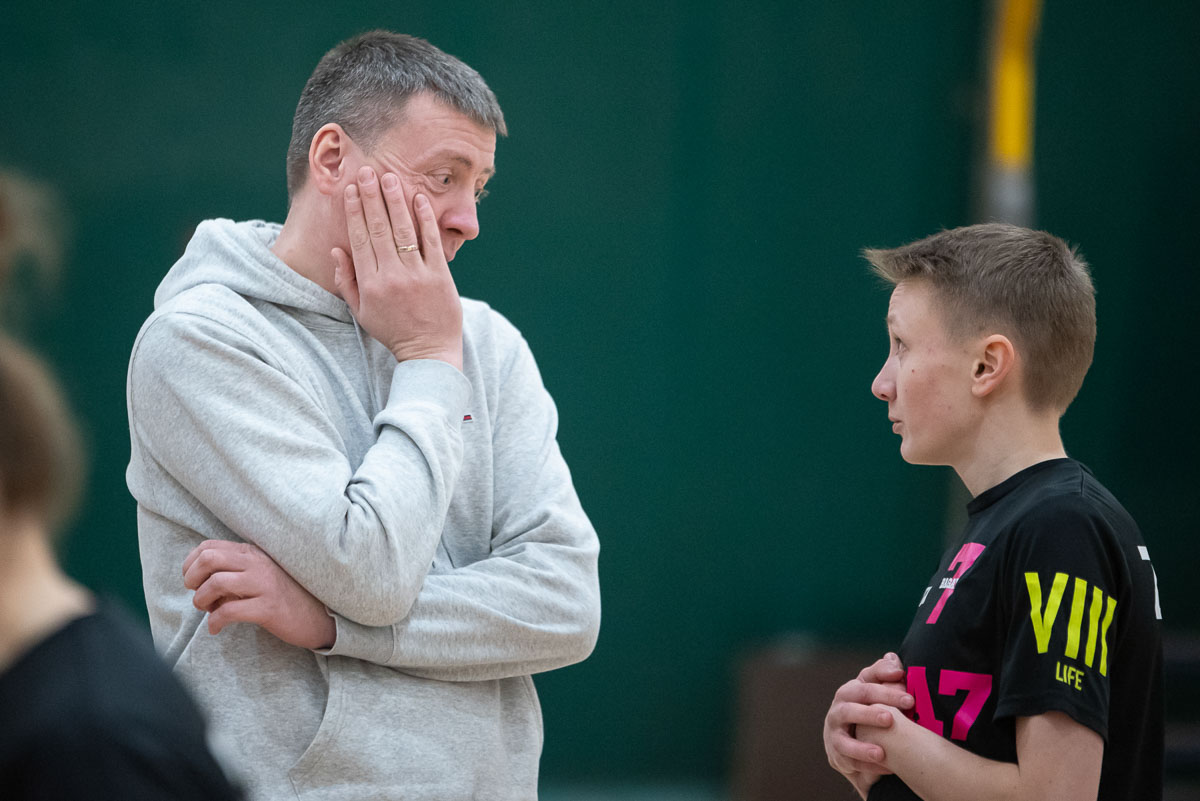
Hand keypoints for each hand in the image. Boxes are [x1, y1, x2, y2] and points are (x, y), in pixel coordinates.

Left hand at [182, 540, 335, 649]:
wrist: (319, 616)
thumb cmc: (285, 596)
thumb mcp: (261, 575)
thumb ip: (236, 571)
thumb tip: (201, 581)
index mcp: (253, 553)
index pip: (209, 546)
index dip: (190, 563)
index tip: (190, 580)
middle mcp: (258, 563)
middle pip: (208, 559)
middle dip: (191, 579)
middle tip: (195, 594)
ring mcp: (264, 584)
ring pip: (215, 583)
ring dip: (201, 600)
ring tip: (207, 611)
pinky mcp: (268, 607)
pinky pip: (229, 611)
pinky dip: (215, 622)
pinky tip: (216, 628)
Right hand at [332, 166, 463, 369]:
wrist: (428, 352)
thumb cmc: (392, 331)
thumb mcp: (361, 311)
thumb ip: (346, 281)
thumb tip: (336, 251)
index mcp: (370, 284)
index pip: (360, 239)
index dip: (354, 212)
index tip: (350, 190)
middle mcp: (392, 276)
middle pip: (379, 229)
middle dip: (371, 198)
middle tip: (367, 172)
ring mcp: (417, 275)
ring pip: (403, 231)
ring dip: (396, 201)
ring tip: (390, 178)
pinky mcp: (440, 276)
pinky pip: (431, 242)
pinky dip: (425, 219)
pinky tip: (419, 198)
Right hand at [823, 653, 913, 795]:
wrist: (848, 735)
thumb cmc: (868, 706)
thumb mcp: (875, 687)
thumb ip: (884, 673)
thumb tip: (893, 659)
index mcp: (850, 691)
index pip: (866, 686)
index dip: (887, 691)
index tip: (910, 698)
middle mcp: (838, 711)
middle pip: (850, 710)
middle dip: (870, 714)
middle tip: (891, 719)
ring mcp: (834, 734)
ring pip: (843, 741)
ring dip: (861, 747)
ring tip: (881, 753)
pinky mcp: (836, 755)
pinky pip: (848, 763)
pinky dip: (866, 767)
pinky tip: (885, 769)